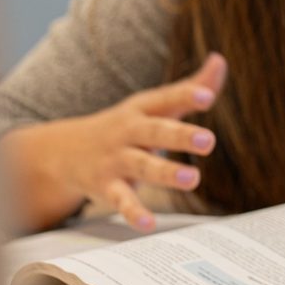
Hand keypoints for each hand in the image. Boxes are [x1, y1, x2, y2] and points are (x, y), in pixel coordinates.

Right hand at [0, 52, 225, 230]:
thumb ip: (189, 87)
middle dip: (181, 136)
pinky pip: (122, 200)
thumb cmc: (125, 125)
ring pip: (143, 166)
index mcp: (143, 109)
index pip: (167, 98)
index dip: (187, 95)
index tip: (207, 96)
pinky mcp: (106, 187)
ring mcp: (116, 159)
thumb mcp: (153, 105)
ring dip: (166, 173)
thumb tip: (220, 60)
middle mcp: (129, 132)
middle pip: (156, 131)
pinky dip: (134, 213)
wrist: (64, 151)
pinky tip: (148, 224)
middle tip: (209, 141)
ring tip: (192, 179)